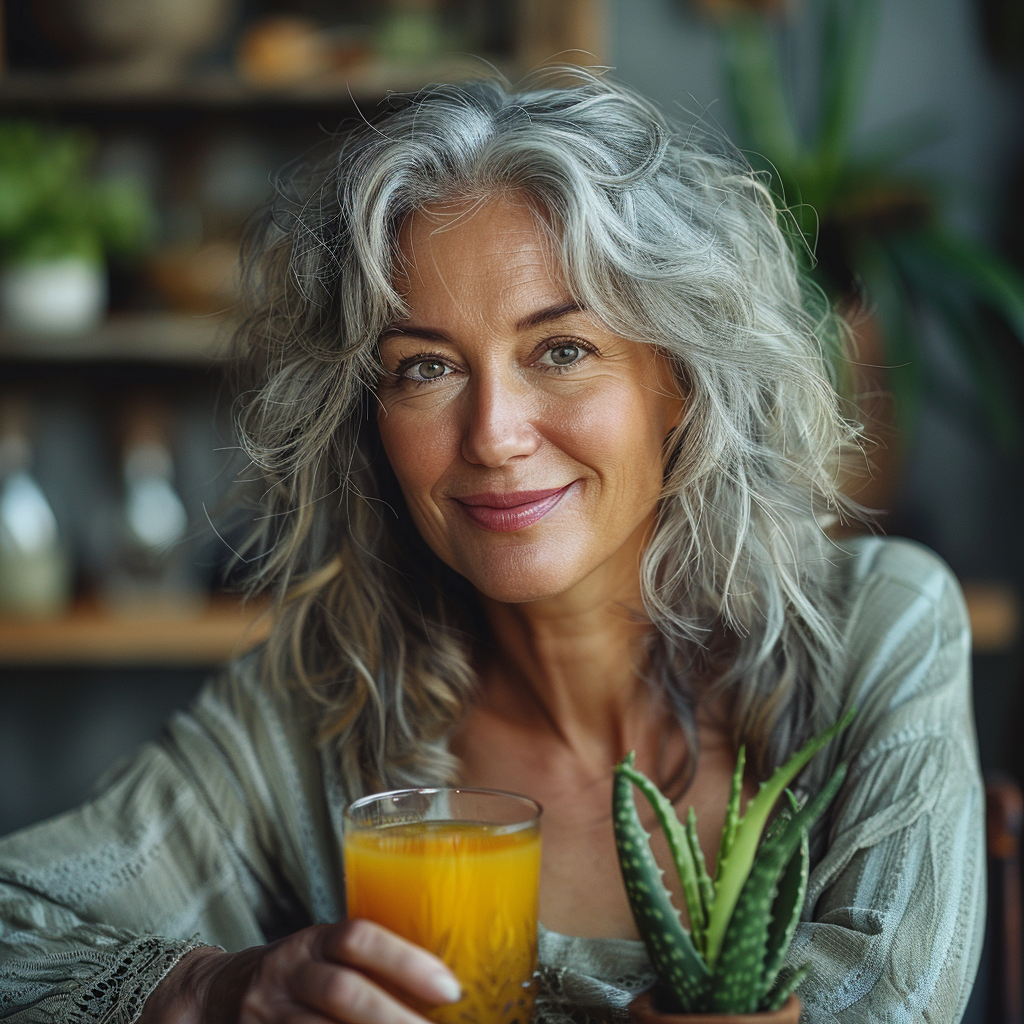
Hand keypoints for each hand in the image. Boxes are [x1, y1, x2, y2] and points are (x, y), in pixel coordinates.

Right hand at [139, 919, 461, 1023]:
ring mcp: (266, 1015)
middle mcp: (287, 973)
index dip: (405, 961)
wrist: (210, 997)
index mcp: (312, 941)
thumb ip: (368, 966)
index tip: (450, 988)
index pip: (358, 938)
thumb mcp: (322, 954)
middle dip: (393, 1018)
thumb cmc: (293, 975)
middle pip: (343, 993)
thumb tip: (446, 990)